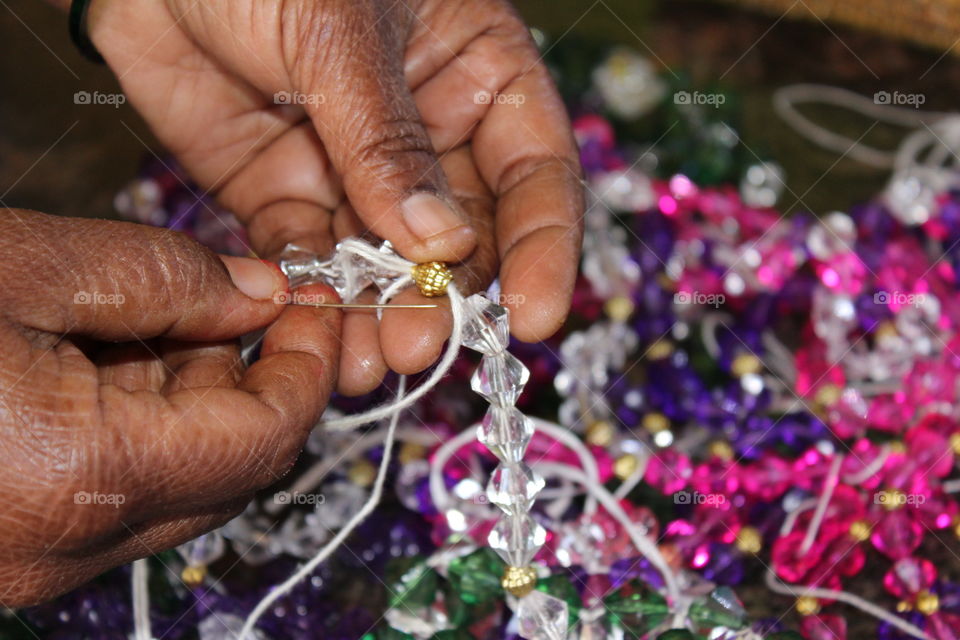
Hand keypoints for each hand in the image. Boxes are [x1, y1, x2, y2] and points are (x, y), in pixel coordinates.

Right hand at [0, 210, 339, 606]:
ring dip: (197, 403)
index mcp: (79, 477)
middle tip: (258, 305)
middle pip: (228, 470)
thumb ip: (163, 280)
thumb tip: (257, 294)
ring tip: (177, 318)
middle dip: (256, 381)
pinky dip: (137, 428)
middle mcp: (57, 548)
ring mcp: (23, 564)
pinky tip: (112, 360)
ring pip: (173, 486)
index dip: (305, 365)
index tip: (315, 308)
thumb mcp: (21, 264)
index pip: (263, 437)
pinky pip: (111, 496)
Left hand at [86, 0, 583, 394]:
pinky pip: (313, 260)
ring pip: (385, 262)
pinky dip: (316, 301)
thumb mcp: (339, 32)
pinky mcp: (287, 195)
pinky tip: (318, 335)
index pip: (534, 170)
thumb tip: (439, 246)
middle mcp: (428, 131)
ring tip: (366, 363)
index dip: (541, 246)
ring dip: (380, 316)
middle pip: (460, 234)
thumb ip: (387, 142)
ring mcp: (355, 170)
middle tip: (418, 346)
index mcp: (476, 71)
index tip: (533, 316)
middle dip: (443, 296)